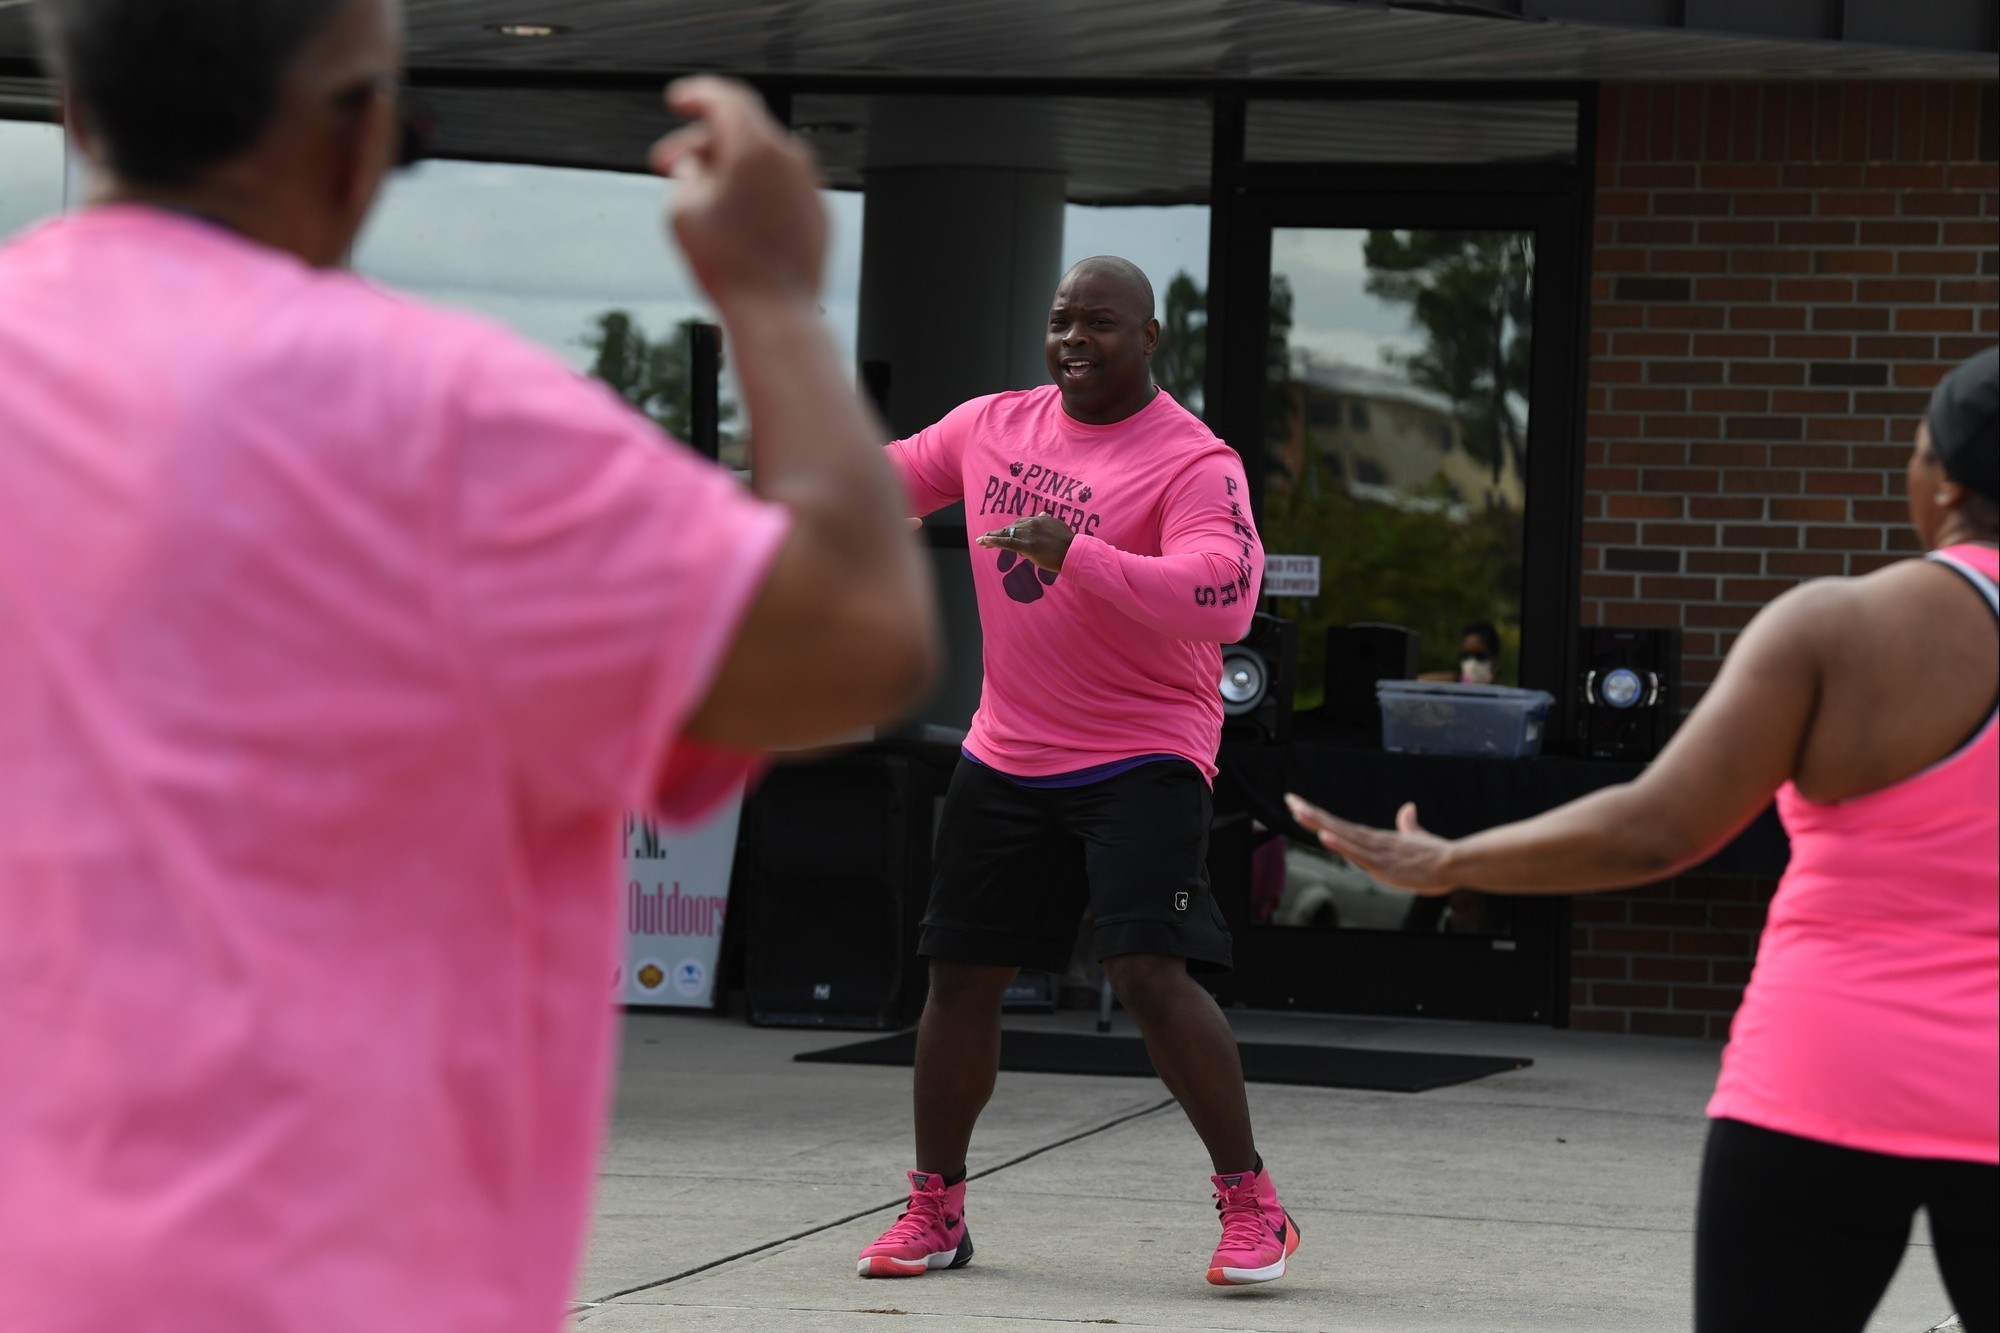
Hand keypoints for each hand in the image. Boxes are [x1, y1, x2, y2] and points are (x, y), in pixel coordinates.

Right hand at [650, 77, 825, 310]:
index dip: (696, 95)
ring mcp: (809, 187)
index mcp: (756, 148)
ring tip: (698, 194)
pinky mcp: (817, 214)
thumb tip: (694, 165)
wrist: (776, 314)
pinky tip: (731, 215)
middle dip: (701, 142)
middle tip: (669, 163)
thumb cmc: (730, 266)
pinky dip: (754, 190)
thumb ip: (685, 171)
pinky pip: (781, 188)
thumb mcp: (683, 209)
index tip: (678, 101)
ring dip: (728, 167)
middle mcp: (791, 160)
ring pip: (763, 160)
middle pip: (742, 130)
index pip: (725, 99)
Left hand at [975, 513, 1072, 573]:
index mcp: (1039, 519)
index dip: (1011, 528)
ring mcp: (1029, 534)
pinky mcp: (1028, 546)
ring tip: (981, 541)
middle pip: (1011, 527)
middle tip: (986, 538)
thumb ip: (1048, 521)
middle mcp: (1032, 523)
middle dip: (998, 532)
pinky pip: (1008, 542)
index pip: (1021, 523)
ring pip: (1007, 533)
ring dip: (992, 537)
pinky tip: (984, 541)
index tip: (1003, 532)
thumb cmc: (1068, 543)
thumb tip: (1042, 514)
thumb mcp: (1058, 527)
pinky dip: (994, 541)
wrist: (1074, 552)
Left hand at [1284, 794, 1456, 894]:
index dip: (1319, 816)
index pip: (1340, 825)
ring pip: (1341, 835)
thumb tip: (1407, 809)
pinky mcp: (1382, 864)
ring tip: (1299, 813)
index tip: (1299, 806)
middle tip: (1290, 800)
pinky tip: (1325, 837)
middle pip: (1335, 825)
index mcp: (1375, 838)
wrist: (1453, 864)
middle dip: (1310, 814)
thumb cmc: (1435, 854)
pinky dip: (1340, 845)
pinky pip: (1356, 854)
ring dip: (1319, 824)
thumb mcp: (1417, 839)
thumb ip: (1409, 825)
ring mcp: (1375, 852)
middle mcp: (1371, 842)